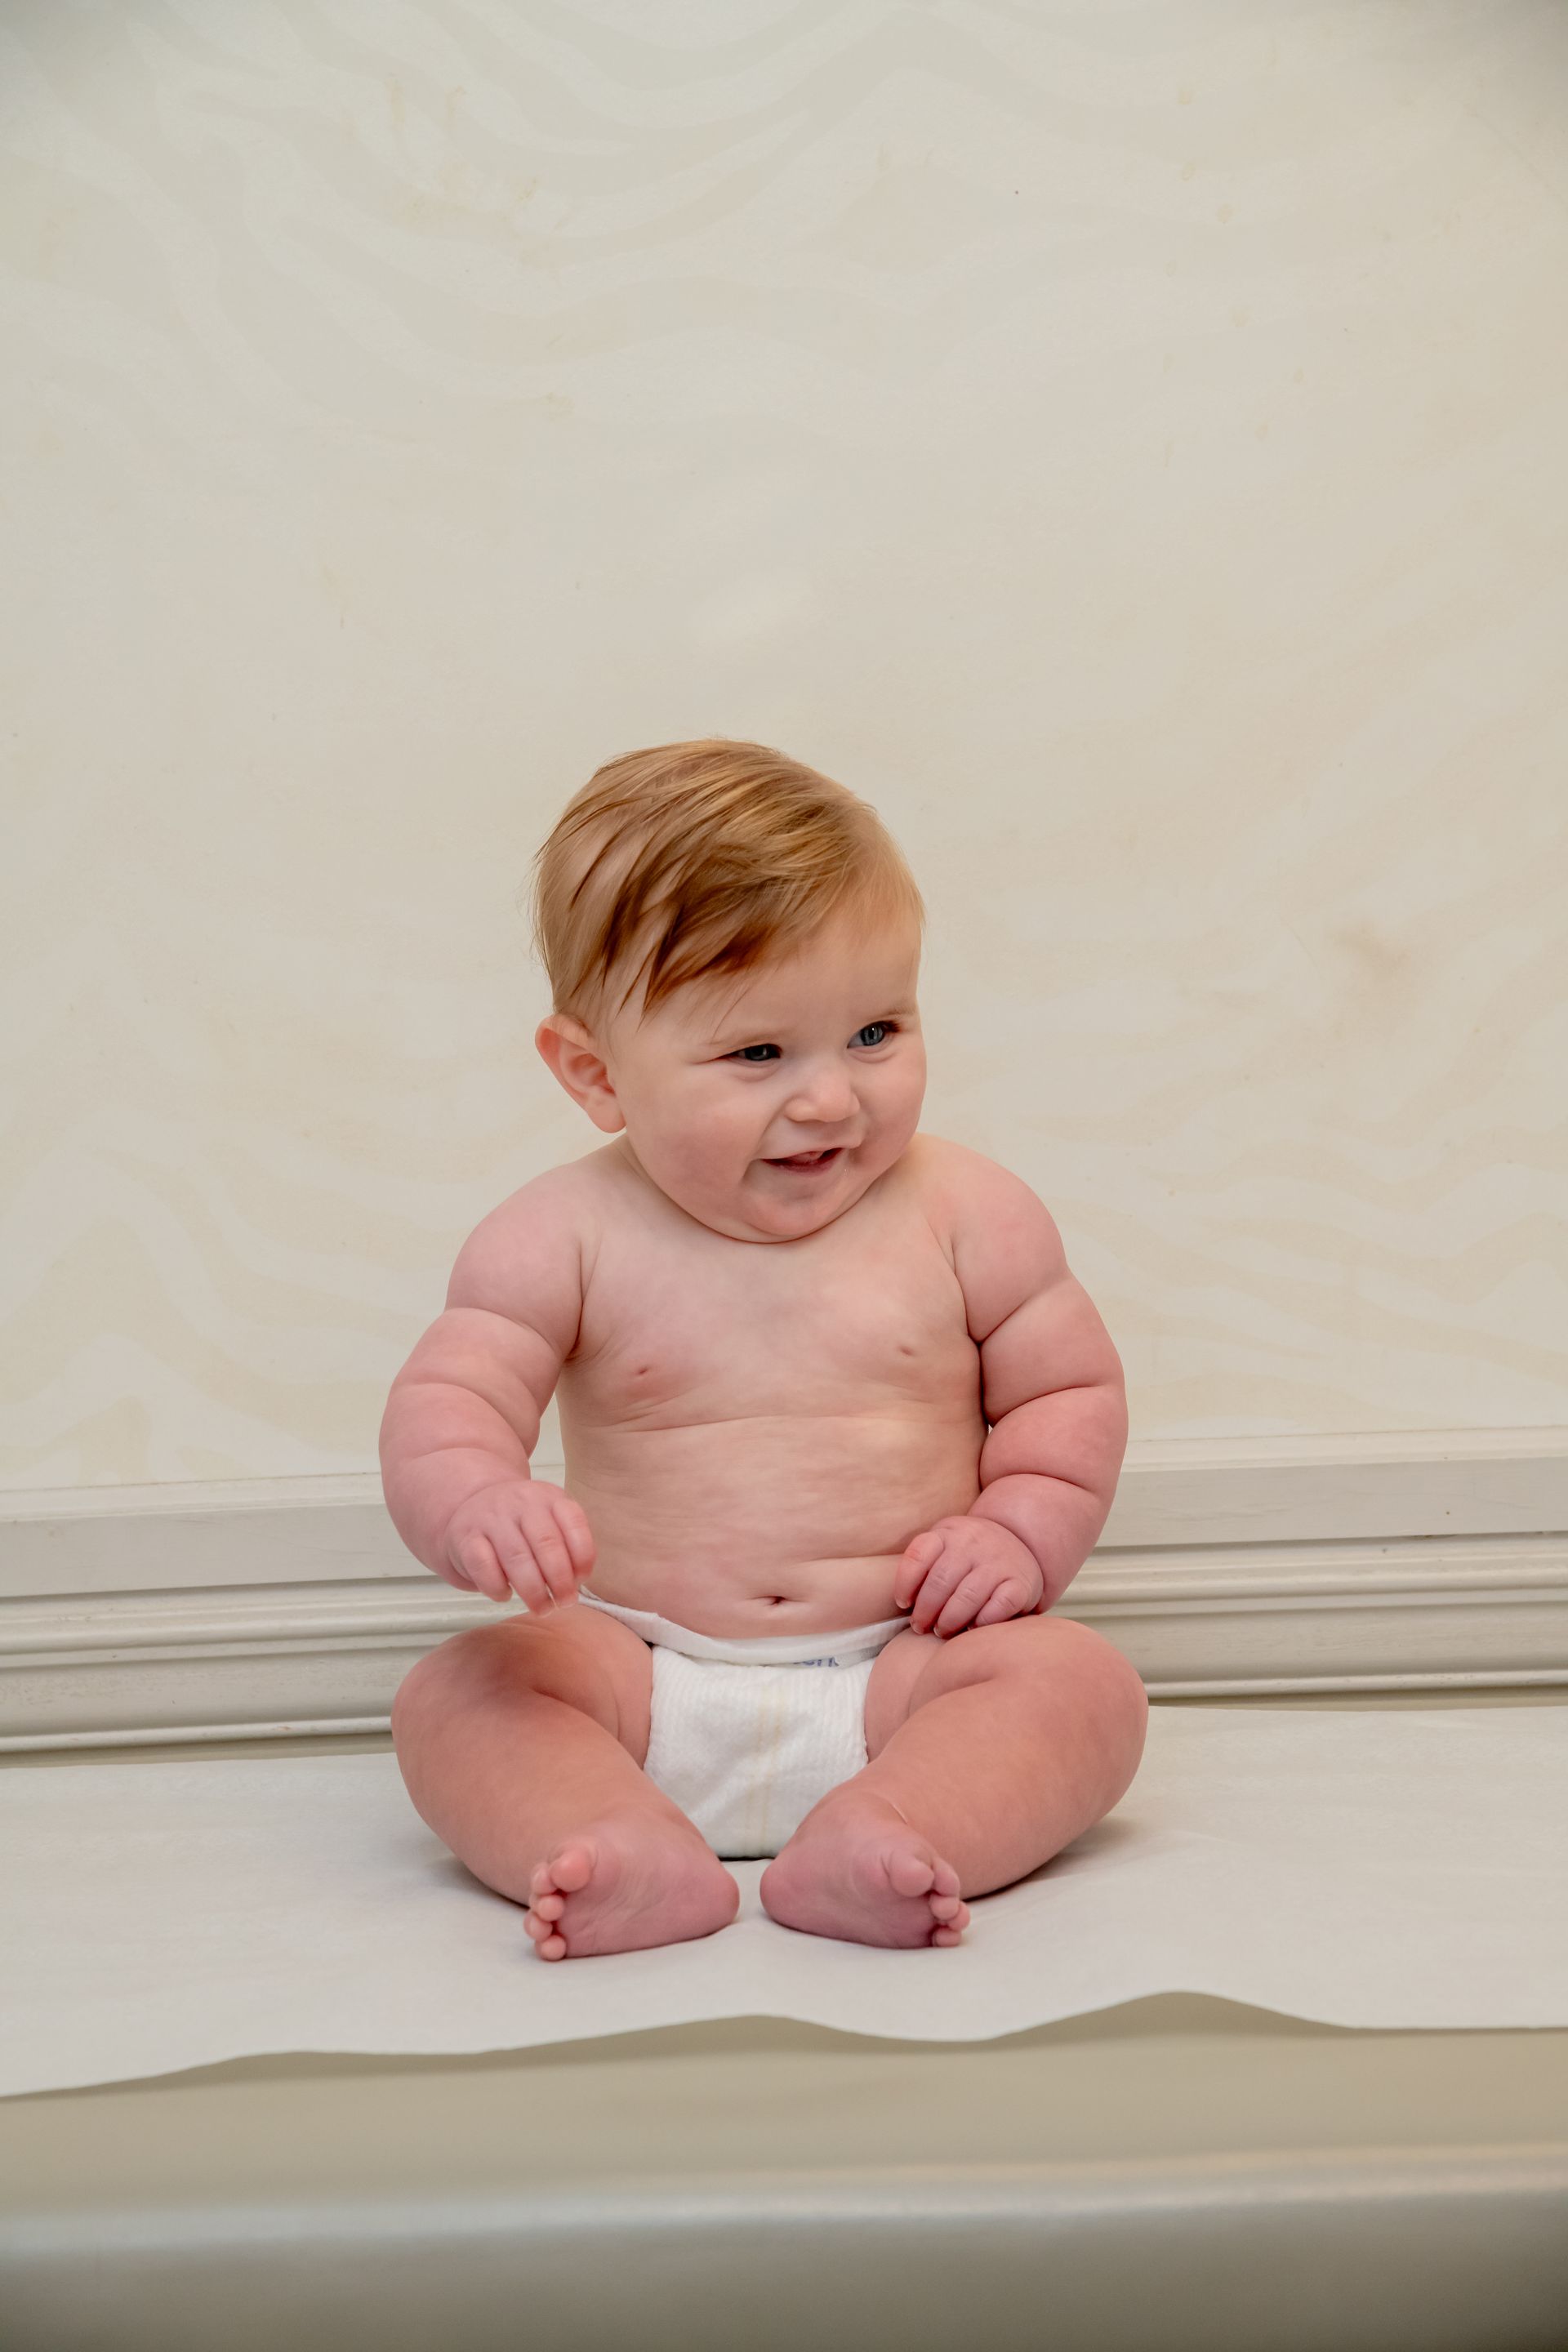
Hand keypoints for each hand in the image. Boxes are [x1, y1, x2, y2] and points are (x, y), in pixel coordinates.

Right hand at [443, 1479, 594, 1611]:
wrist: (471, 1507)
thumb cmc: (520, 1525)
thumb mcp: (549, 1521)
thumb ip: (566, 1545)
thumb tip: (575, 1583)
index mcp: (549, 1496)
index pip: (573, 1521)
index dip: (582, 1556)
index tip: (580, 1580)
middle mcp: (521, 1501)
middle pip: (546, 1543)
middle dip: (560, 1580)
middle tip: (564, 1602)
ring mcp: (491, 1517)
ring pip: (516, 1557)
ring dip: (533, 1591)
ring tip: (542, 1608)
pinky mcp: (465, 1537)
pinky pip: (484, 1567)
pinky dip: (498, 1587)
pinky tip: (506, 1594)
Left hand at [892, 1516, 1043, 1636]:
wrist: (1020, 1542)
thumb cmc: (970, 1554)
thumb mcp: (945, 1545)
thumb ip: (924, 1565)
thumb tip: (904, 1603)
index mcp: (948, 1533)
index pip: (918, 1555)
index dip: (905, 1583)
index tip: (903, 1603)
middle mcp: (974, 1543)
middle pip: (940, 1581)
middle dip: (925, 1611)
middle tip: (921, 1627)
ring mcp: (1000, 1561)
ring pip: (967, 1597)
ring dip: (949, 1621)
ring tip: (942, 1631)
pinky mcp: (1021, 1583)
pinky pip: (998, 1608)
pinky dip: (981, 1622)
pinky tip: (972, 1627)